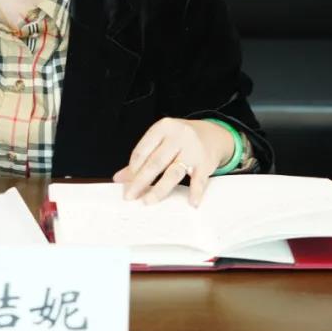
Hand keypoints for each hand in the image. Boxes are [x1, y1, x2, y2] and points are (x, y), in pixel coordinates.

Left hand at [112, 118, 233, 206]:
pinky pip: (199, 180)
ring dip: (159, 189)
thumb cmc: (181, 139)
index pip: (142, 150)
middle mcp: (178, 136)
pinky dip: (195, 192)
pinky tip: (191, 202)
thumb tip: (119, 178)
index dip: (132, 169)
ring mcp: (193, 149)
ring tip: (148, 201)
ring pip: (173, 172)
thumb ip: (141, 158)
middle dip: (140, 181)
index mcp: (163, 128)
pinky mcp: (206, 162)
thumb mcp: (161, 141)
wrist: (212, 135)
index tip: (125, 184)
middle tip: (130, 196)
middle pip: (155, 162)